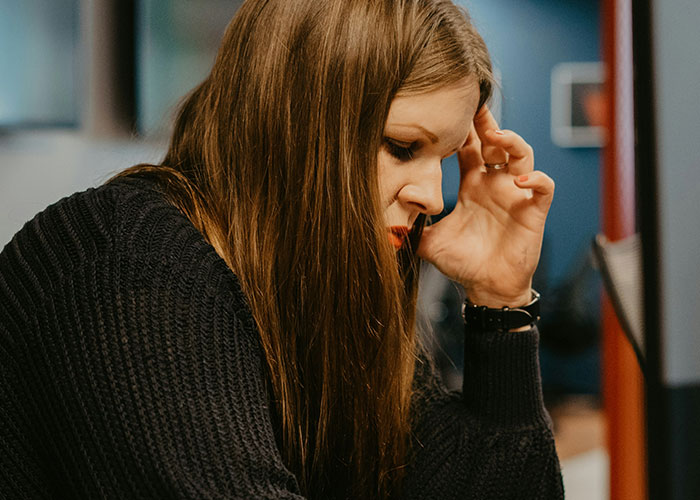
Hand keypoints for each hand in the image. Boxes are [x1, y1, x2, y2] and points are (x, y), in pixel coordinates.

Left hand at [416, 106, 553, 307]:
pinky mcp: (533, 211)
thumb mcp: (429, 241)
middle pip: (496, 142)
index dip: (462, 130)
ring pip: (523, 155)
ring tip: (496, 136)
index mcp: (472, 185)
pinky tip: (519, 181)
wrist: (486, 288)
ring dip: (512, 141)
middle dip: (487, 121)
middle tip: (475, 103)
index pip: (470, 147)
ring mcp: (515, 195)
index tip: (448, 114)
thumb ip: (410, 226)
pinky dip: (536, 179)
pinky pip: (543, 187)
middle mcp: (494, 184)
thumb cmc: (462, 263)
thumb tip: (384, 216)